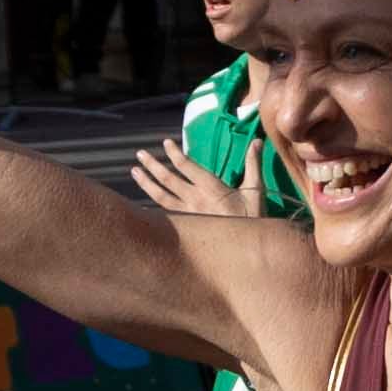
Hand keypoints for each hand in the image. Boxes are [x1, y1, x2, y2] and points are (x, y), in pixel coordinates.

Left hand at [132, 139, 259, 217]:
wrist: (246, 249)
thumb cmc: (253, 218)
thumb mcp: (256, 189)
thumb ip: (253, 164)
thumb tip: (257, 141)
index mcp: (212, 188)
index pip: (187, 166)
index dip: (175, 154)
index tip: (165, 143)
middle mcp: (196, 200)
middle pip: (168, 179)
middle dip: (152, 165)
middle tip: (140, 154)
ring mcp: (189, 214)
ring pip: (161, 196)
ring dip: (146, 183)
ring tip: (134, 172)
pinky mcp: (187, 225)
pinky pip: (165, 213)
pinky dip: (152, 205)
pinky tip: (142, 200)